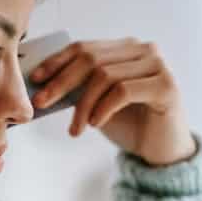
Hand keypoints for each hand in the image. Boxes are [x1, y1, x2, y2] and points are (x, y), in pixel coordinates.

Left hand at [28, 37, 196, 166]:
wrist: (162, 152)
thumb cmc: (131, 126)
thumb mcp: (97, 103)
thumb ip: (78, 89)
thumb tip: (42, 84)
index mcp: (126, 49)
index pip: (84, 47)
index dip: (56, 62)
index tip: (35, 79)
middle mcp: (144, 51)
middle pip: (91, 58)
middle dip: (61, 81)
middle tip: (42, 103)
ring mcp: (157, 66)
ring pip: (105, 75)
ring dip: (83, 104)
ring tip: (76, 128)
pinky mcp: (166, 86)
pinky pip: (123, 91)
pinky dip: (103, 108)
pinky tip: (96, 124)